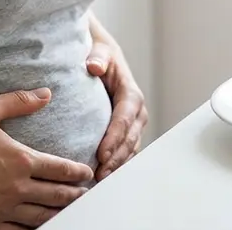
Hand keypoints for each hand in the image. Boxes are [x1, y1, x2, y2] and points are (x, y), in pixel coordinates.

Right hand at [0, 88, 93, 228]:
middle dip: (73, 196)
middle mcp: (14, 188)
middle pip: (55, 196)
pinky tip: (35, 228)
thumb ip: (20, 102)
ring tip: (67, 213)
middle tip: (85, 196)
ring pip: (38, 218)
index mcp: (20, 160)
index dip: (77, 173)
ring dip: (56, 215)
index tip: (87, 174)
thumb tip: (46, 94)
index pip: (59, 170)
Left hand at [86, 42, 147, 180]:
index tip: (102, 154)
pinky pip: (125, 151)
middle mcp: (136, 111)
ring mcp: (133, 123)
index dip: (115, 137)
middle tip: (100, 175)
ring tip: (100, 181)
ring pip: (129, 149)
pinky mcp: (126, 132)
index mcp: (130, 93)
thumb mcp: (99, 49)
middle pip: (129, 139)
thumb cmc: (99, 53)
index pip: (124, 118)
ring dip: (117, 165)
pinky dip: (117, 164)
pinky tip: (103, 177)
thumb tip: (94, 66)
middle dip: (116, 158)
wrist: (103, 56)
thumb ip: (97, 56)